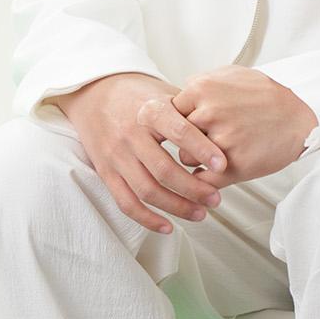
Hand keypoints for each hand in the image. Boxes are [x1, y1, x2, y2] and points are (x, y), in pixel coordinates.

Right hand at [49, 72, 231, 235]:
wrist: (95, 92)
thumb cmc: (138, 95)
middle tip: (216, 199)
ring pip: (147, 190)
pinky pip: (126, 202)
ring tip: (200, 213)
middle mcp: (132, 134)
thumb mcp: (164, 93)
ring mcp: (117, 155)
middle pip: (164, 170)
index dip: (202, 150)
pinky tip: (168, 226)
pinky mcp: (106, 172)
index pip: (179, 132)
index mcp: (150, 110)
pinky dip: (147, 219)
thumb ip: (190, 111)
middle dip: (193, 189)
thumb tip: (224, 130)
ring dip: (176, 207)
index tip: (223, 165)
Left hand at [171, 65, 318, 187]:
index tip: (183, 128)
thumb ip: (201, 82)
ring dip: (197, 160)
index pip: (169, 112)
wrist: (298, 118)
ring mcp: (221, 139)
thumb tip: (178, 92)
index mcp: (202, 89)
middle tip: (201, 141)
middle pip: (176, 136)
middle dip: (186, 141)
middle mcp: (209, 113)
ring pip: (187, 159)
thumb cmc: (265, 96)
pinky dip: (204, 181)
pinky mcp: (234, 165)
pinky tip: (214, 174)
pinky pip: (204, 180)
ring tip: (216, 153)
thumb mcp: (232, 74)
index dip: (177, 122)